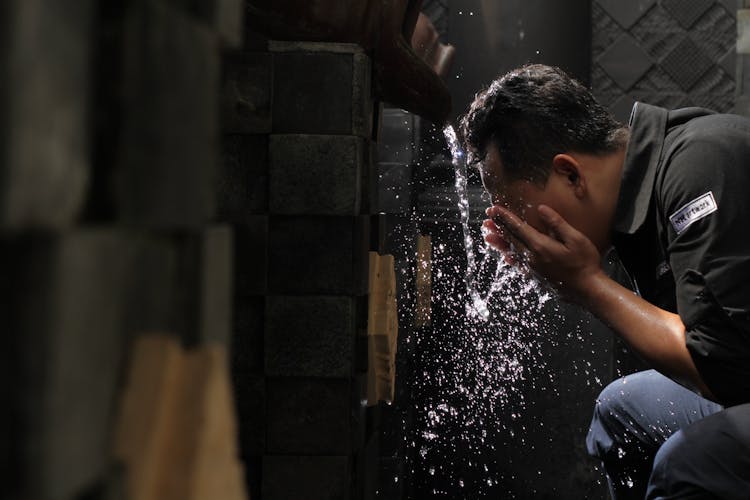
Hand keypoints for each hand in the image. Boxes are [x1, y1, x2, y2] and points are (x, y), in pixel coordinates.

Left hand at [484, 204, 602, 301]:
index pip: (517, 227)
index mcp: (540, 246)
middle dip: (497, 227)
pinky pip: (518, 265)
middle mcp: (532, 258)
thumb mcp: (576, 239)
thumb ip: (557, 223)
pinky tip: (506, 255)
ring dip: (499, 243)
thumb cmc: (585, 264)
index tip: (494, 209)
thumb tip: (542, 209)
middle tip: (486, 219)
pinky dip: (509, 258)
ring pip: (511, 252)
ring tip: (488, 236)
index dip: (504, 217)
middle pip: (510, 239)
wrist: (588, 290)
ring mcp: (532, 269)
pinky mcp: (535, 277)